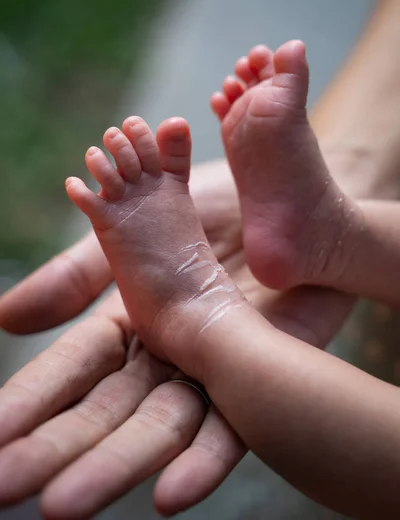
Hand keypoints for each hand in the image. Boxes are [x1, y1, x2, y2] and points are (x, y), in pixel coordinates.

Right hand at [0, 160, 354, 517]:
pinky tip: (171, 495)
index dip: (34, 398)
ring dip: (117, 465)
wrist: (290, 201)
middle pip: (109, 409)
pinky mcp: (266, 374)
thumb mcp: (138, 230)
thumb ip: (79, 276)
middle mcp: (170, 354)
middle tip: (6, 485)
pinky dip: (205, 459)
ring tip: (64, 504)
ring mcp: (216, 369)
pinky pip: (237, 425)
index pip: (76, 368)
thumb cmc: (213, 210)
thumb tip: (6, 318)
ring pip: (163, 426)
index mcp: (134, 321)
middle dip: (58, 447)